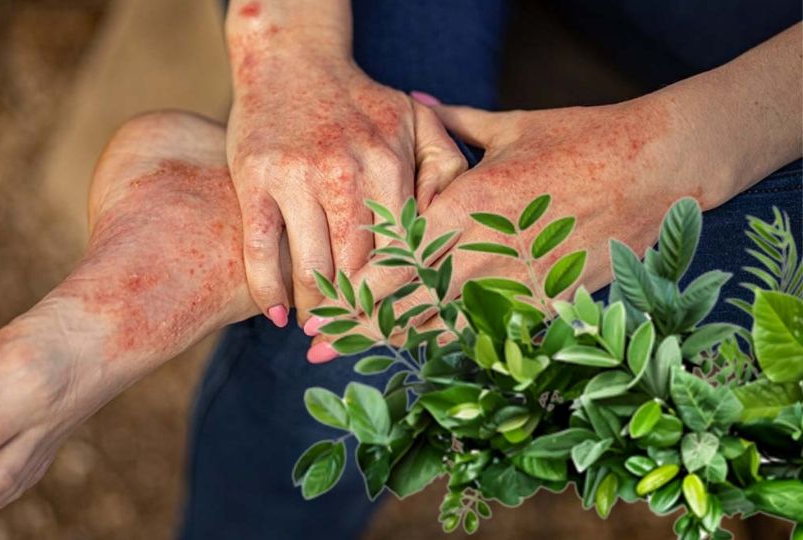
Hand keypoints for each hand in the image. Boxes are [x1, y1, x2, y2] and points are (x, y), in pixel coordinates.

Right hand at [225, 20, 464, 327]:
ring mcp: (297, 178)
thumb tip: (448, 227)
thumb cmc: (359, 101)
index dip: (401, 297)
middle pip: (358, 268)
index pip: (402, 250)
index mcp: (391, 163)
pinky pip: (262, 250)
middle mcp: (346, 172)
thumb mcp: (416, 121)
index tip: (398, 326)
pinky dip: (268, 290)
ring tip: (321, 330)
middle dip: (360, 312)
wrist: (290, 60)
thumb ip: (445, 169)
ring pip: (312, 267)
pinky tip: (277, 314)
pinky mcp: (256, 181)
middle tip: (359, 340)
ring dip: (318, 309)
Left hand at [306, 94, 721, 358]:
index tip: (320, 303)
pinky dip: (458, 348)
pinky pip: (496, 333)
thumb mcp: (509, 127)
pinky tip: (428, 363)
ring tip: (356, 364)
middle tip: (317, 347)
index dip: (353, 286)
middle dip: (359, 326)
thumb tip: (414, 102)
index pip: (395, 257)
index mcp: (468, 204)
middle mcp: (485, 250)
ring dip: (397, 344)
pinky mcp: (550, 300)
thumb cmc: (580, 138)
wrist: (657, 165)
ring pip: (445, 324)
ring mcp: (518, 282)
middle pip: (409, 299)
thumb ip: (452, 124)